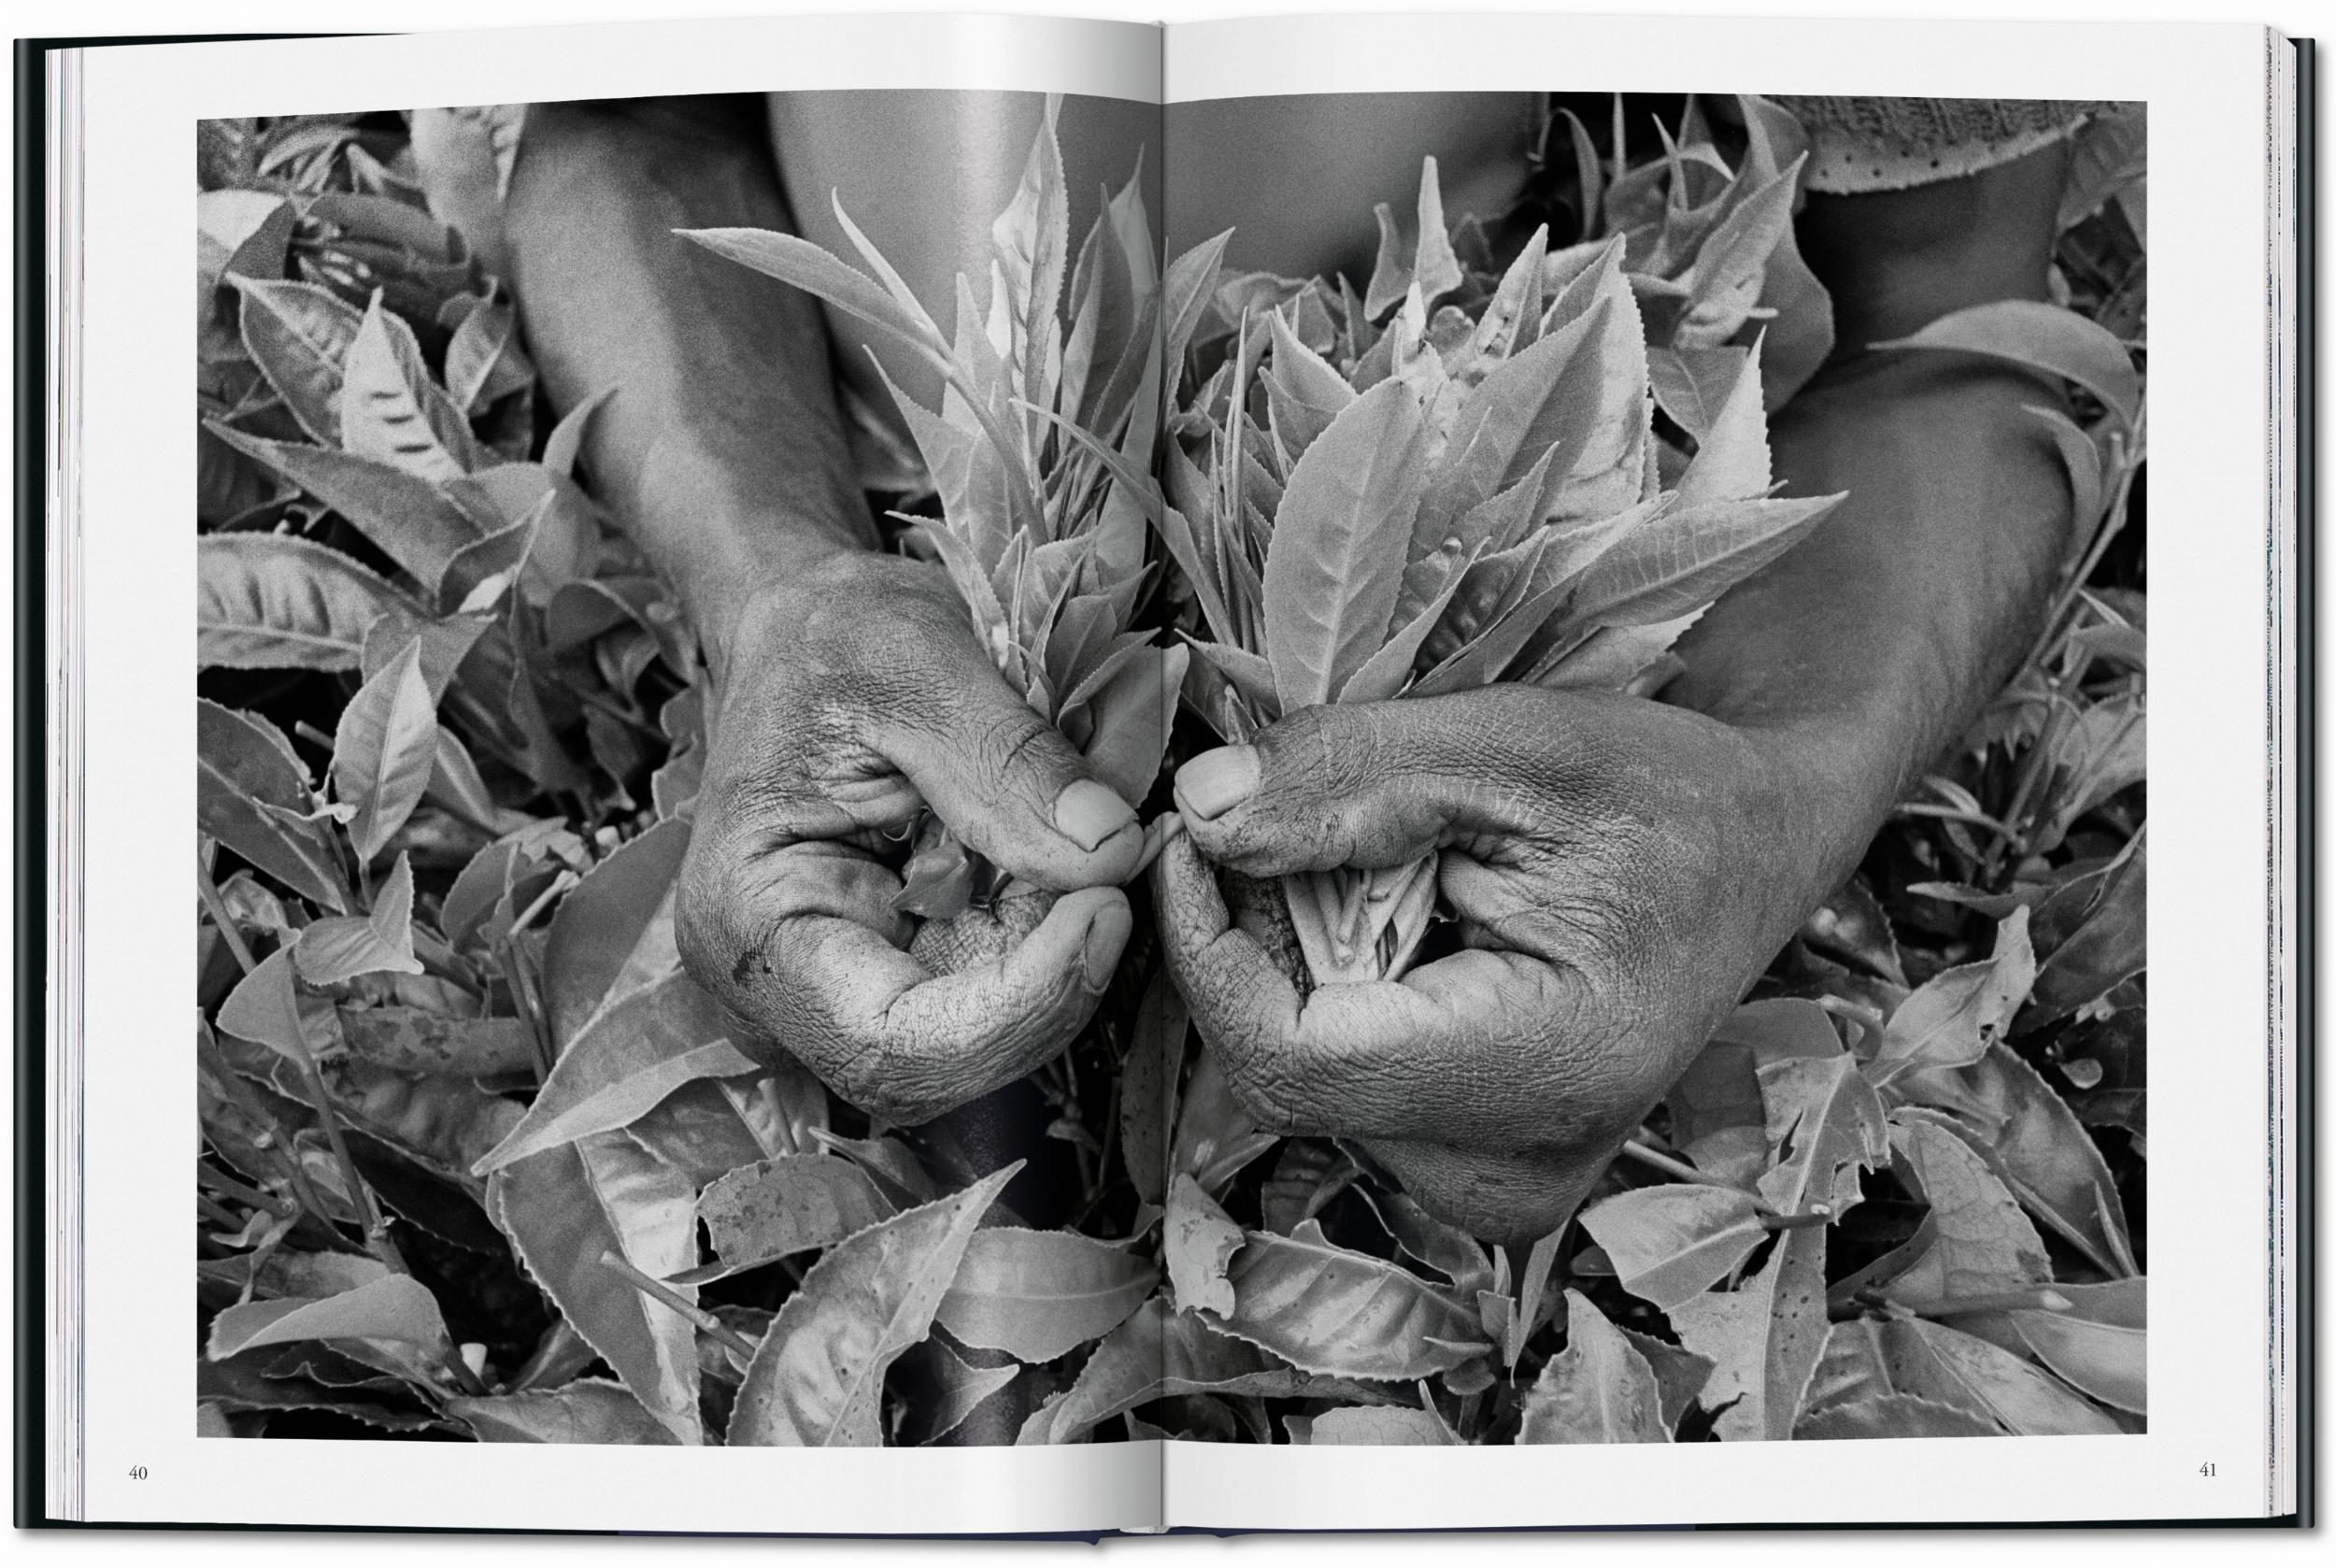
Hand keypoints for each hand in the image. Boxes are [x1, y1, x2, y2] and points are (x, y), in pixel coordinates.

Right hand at [677, 553, 1142, 1124]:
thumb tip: (1110, 850)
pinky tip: (1065, 864)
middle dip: (1052, 985)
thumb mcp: (919, 663)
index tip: (1102, 909)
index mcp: (749, 923)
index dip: (1014, 1008)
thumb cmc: (832, 637)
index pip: (888, 1044)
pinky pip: (994, 998)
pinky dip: (1051, 940)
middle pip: (942, 1066)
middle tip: (1116, 871)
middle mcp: (781, 986)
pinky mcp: (901, 973)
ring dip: (1060, 962)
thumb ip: (1011, 761)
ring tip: (1085, 847)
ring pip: (982, 1042)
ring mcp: (841, 989)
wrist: (807, 633)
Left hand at [1154, 686, 1836, 1245]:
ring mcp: (1494, 1188)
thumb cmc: (1663, 789)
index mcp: (1545, 1074)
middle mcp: (1513, 1171)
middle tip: (1294, 819)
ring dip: (1291, 959)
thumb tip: (1197, 813)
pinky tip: (1396, 924)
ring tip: (1376, 867)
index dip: (1206, 944)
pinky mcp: (1474, 1172)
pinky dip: (1330, 991)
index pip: (1286, 1055)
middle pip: (1282, 1069)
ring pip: (1300, 1079)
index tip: (1188, 834)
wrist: (1760, 848)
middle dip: (1254, 935)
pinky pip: (1341, 1087)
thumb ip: (1351, 778)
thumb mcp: (1517, 744)